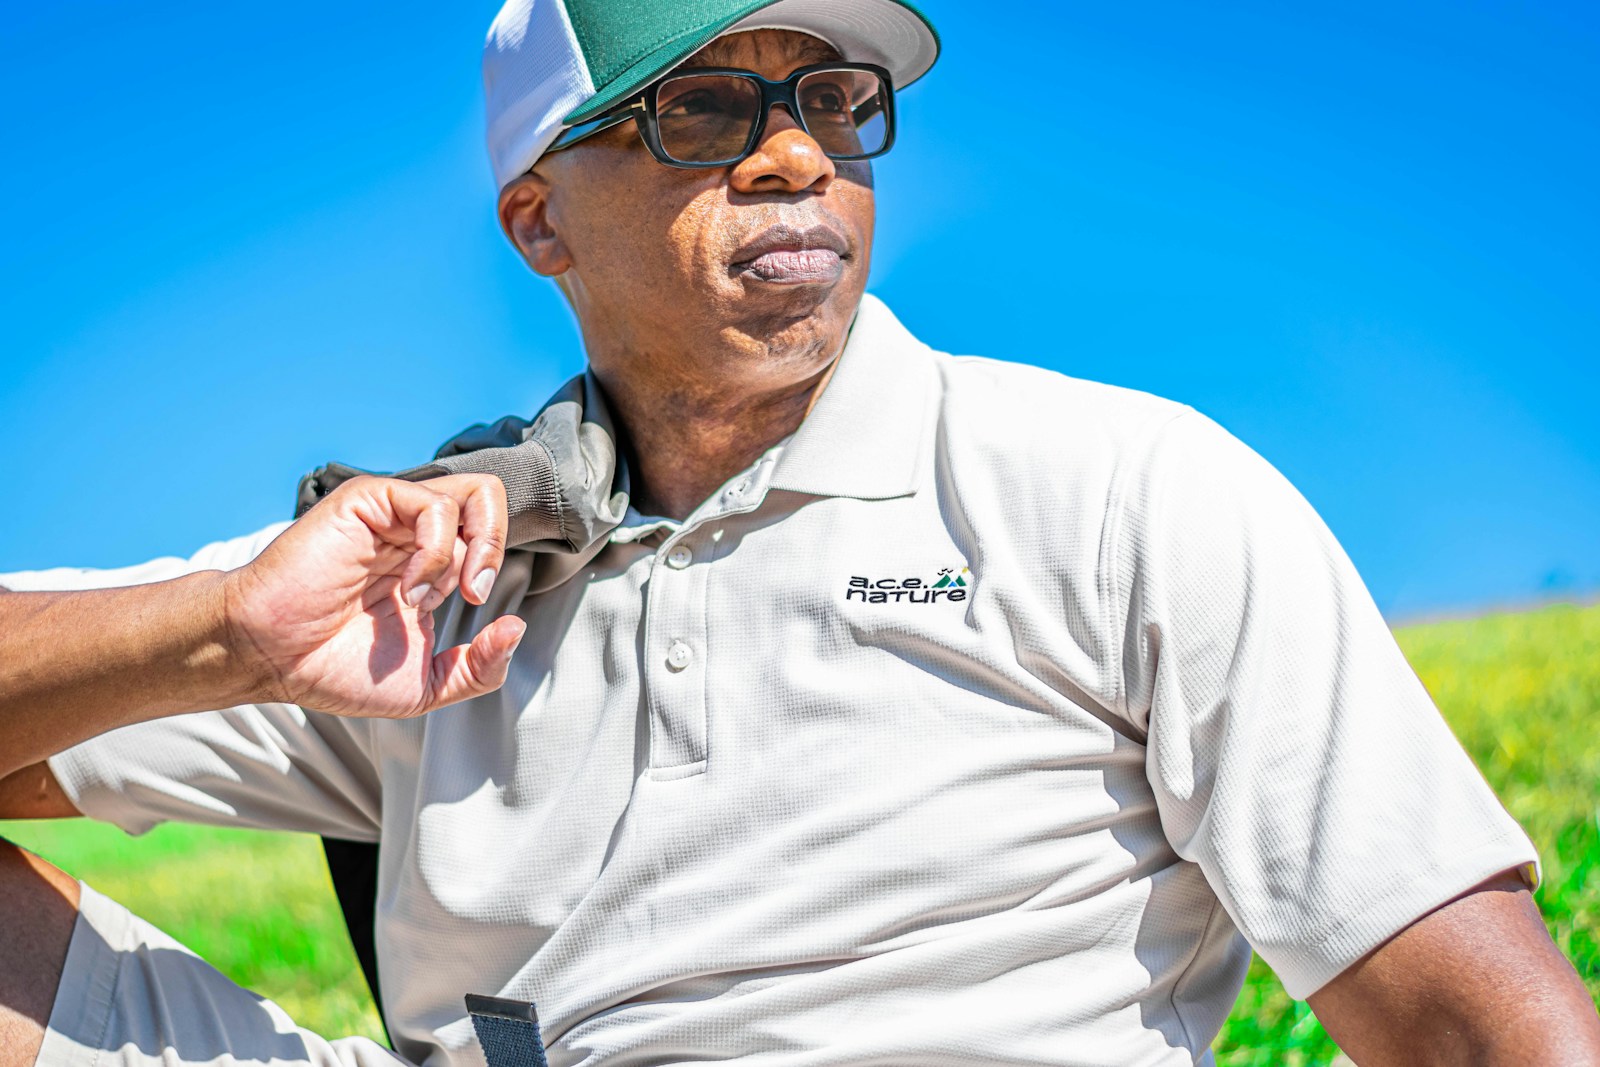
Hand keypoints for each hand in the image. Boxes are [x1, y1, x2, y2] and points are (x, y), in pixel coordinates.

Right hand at [222, 474, 526, 717]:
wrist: (272, 658)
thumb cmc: (332, 669)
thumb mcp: (425, 685)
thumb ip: (478, 668)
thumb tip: (516, 627)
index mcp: (429, 566)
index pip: (488, 534)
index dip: (496, 564)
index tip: (475, 607)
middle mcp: (414, 535)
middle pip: (490, 502)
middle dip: (496, 548)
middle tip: (473, 594)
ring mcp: (393, 516)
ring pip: (474, 494)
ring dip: (469, 553)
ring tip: (432, 598)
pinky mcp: (369, 503)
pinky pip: (433, 505)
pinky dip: (437, 551)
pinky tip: (409, 590)